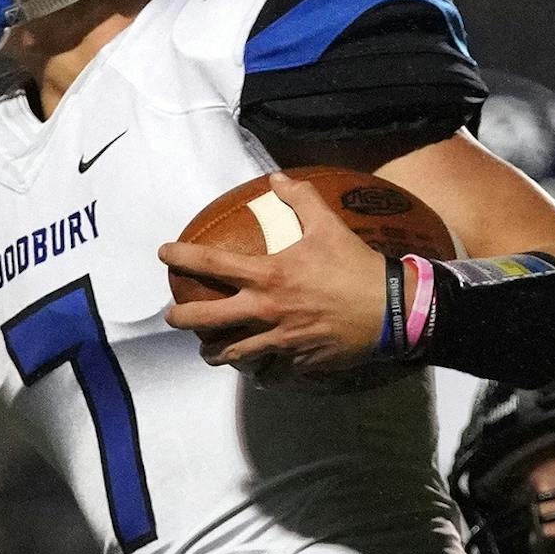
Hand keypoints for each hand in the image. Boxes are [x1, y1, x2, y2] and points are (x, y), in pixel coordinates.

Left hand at [158, 174, 387, 384]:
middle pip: (208, 319)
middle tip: (172, 315)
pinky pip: (271, 373)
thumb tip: (277, 179)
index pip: (212, 265)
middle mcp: (267, 309)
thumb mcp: (329, 225)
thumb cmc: (356, 266)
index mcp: (269, 275)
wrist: (391, 309)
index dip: (182, 257)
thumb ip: (301, 198)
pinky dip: (262, 374)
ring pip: (233, 353)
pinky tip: (259, 373)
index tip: (164, 254)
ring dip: (215, 353)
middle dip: (182, 317)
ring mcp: (281, 339)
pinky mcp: (298, 360)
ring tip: (209, 352)